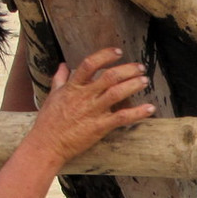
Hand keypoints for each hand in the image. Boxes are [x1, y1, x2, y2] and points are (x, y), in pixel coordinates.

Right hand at [27, 48, 153, 165]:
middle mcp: (84, 96)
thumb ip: (59, 79)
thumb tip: (63, 65)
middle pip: (109, 76)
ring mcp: (92, 111)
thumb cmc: (48, 122)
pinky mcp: (99, 127)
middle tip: (140, 67)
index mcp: (73, 87)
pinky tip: (150, 108)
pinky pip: (122, 117)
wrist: (46, 145)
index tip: (118, 52)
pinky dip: (138, 112)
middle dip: (128, 69)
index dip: (105, 55)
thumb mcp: (52, 96)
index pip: (89, 64)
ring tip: (145, 80)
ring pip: (117, 93)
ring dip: (134, 85)